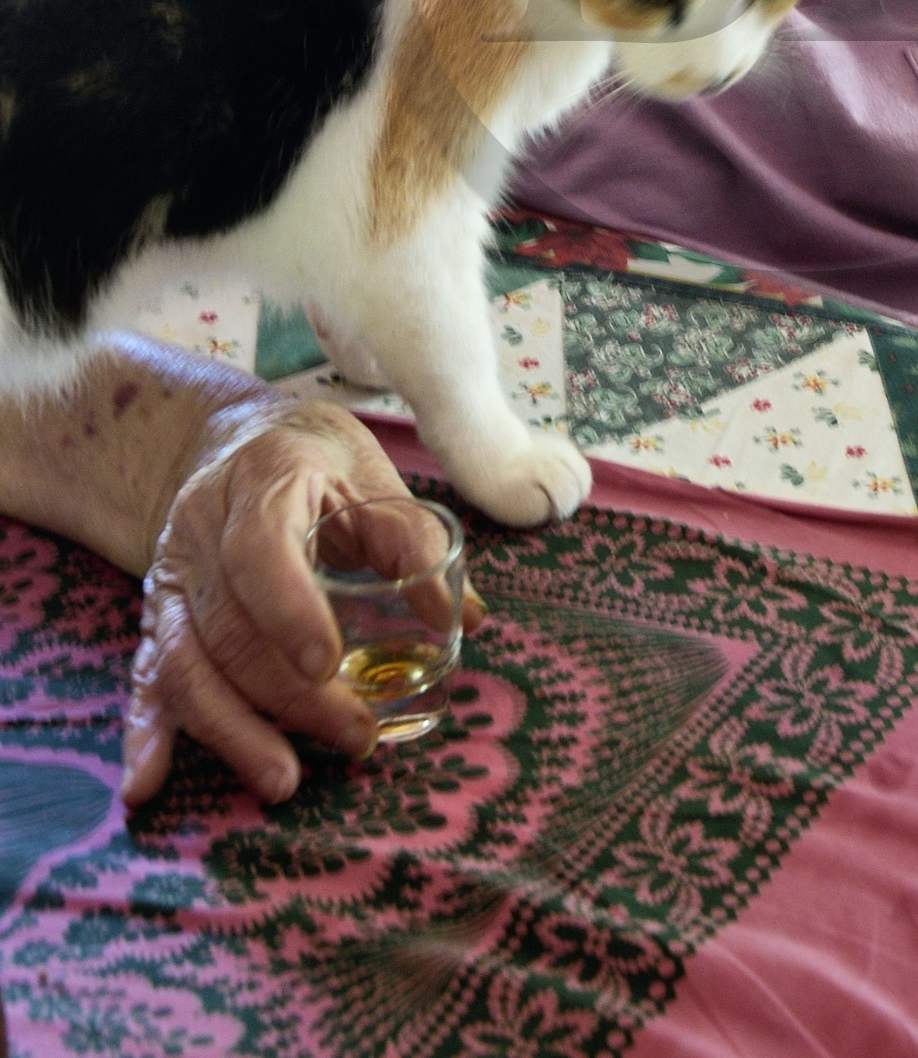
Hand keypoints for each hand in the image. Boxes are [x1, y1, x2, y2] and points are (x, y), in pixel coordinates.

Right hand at [122, 398, 484, 807]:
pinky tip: (148, 785)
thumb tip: (463, 617)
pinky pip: (146, 677)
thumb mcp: (371, 475)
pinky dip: (146, 735)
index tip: (327, 662)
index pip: (260, 546)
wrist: (235, 439)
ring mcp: (171, 574)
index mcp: (264, 478)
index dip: (288, 607)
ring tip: (282, 781)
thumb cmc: (317, 460)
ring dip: (231, 729)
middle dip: (288, 694)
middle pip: (229, 623)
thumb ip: (413, 541)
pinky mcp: (156, 615)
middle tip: (353, 736)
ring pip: (183, 661)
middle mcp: (202, 525)